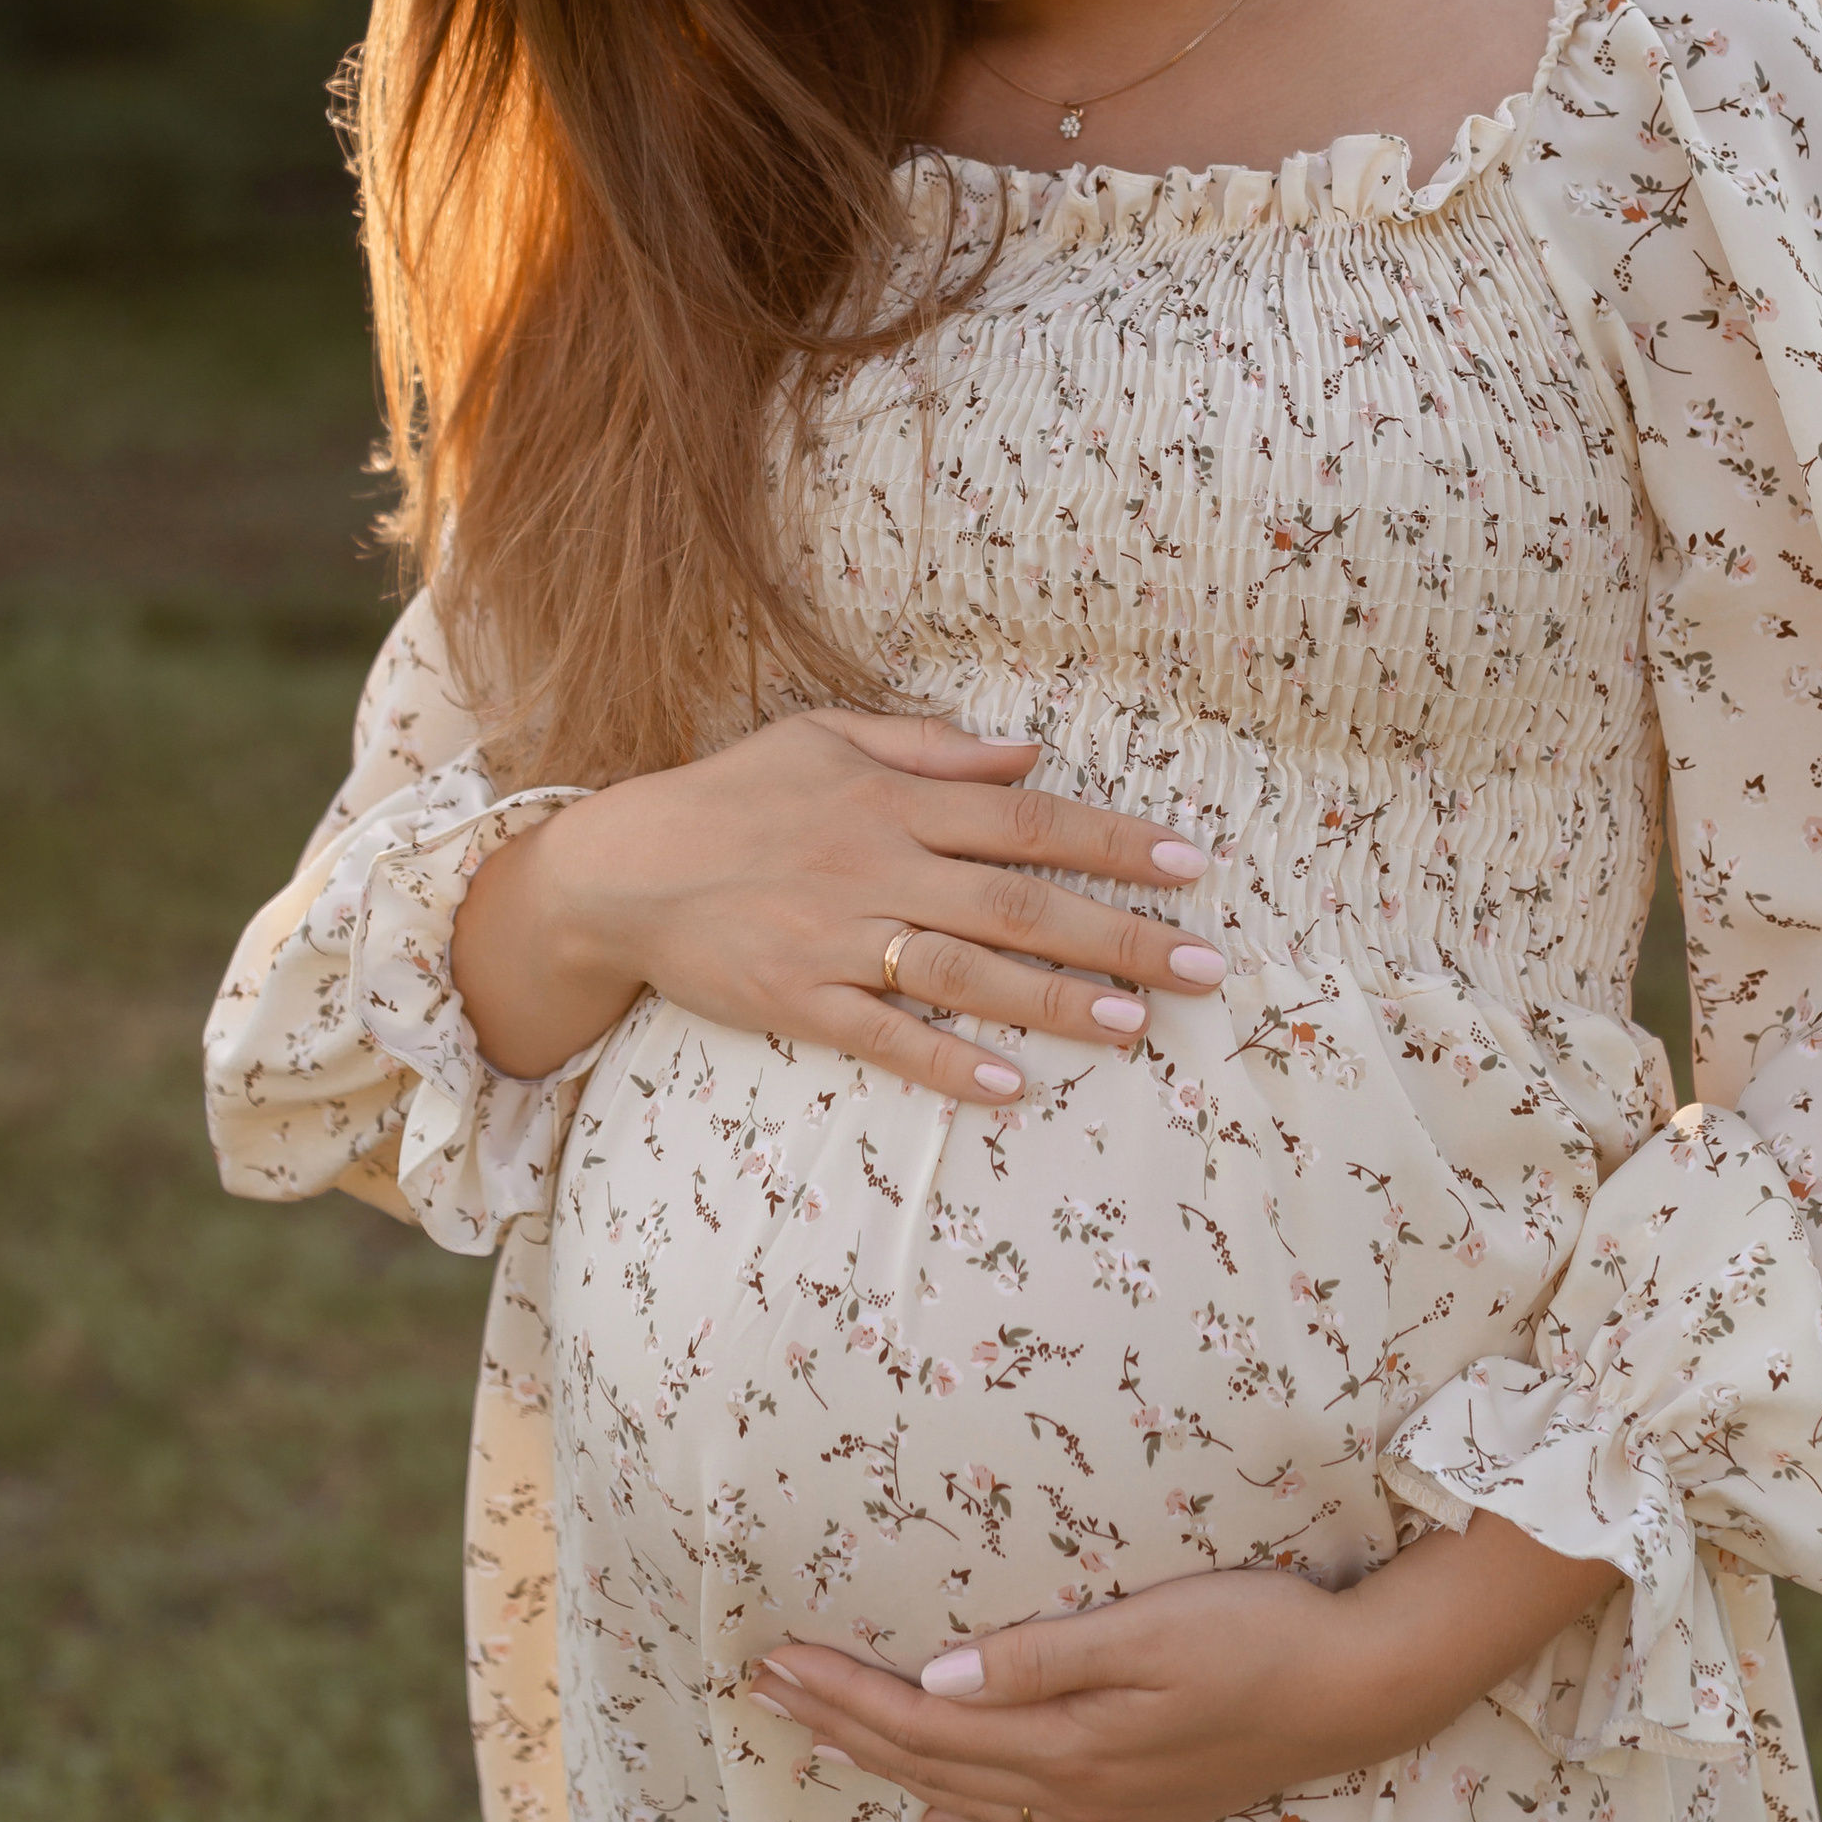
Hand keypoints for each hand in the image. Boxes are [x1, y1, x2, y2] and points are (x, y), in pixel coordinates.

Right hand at [452, 704, 1223, 1105]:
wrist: (620, 866)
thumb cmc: (731, 795)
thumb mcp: (826, 737)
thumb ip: (931, 749)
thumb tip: (1029, 752)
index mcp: (893, 801)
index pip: (1028, 820)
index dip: (1114, 841)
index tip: (1191, 866)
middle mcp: (878, 866)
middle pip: (1019, 903)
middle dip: (1118, 934)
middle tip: (1200, 966)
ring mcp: (839, 938)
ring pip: (965, 972)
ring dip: (1053, 1000)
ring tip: (1132, 1025)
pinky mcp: (799, 999)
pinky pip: (885, 1036)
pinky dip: (948, 1060)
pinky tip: (1013, 1084)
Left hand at [744, 1518, 1623, 1821]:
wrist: (1363, 1691)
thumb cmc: (1261, 1635)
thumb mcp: (1152, 1628)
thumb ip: (1041, 1659)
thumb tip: (935, 1681)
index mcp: (1067, 1740)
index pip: (922, 1723)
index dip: (841, 1696)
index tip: (772, 1662)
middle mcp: (1075, 1788)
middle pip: (929, 1764)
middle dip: (840, 1726)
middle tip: (762, 1691)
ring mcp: (1109, 1807)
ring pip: (966, 1797)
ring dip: (886, 1768)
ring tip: (819, 1740)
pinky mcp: (1140, 1806)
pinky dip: (967, 1816)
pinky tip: (941, 1809)